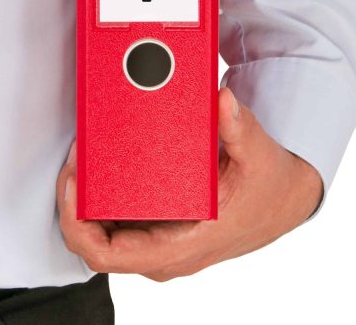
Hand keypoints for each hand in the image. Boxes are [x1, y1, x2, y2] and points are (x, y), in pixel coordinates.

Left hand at [56, 86, 323, 280]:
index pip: (108, 255)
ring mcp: (158, 243)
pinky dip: (98, 199)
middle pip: (95, 243)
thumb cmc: (268, 189)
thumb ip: (239, 127)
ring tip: (79, 158)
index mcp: (181, 245)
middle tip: (73, 160)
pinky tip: (95, 168)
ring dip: (82, 200)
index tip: (72, 185)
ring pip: (102, 234)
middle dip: (72, 203)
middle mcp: (164, 252)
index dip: (76, 223)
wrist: (284, 200)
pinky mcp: (157, 230)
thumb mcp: (257, 156)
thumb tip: (223, 100)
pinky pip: (115, 224)